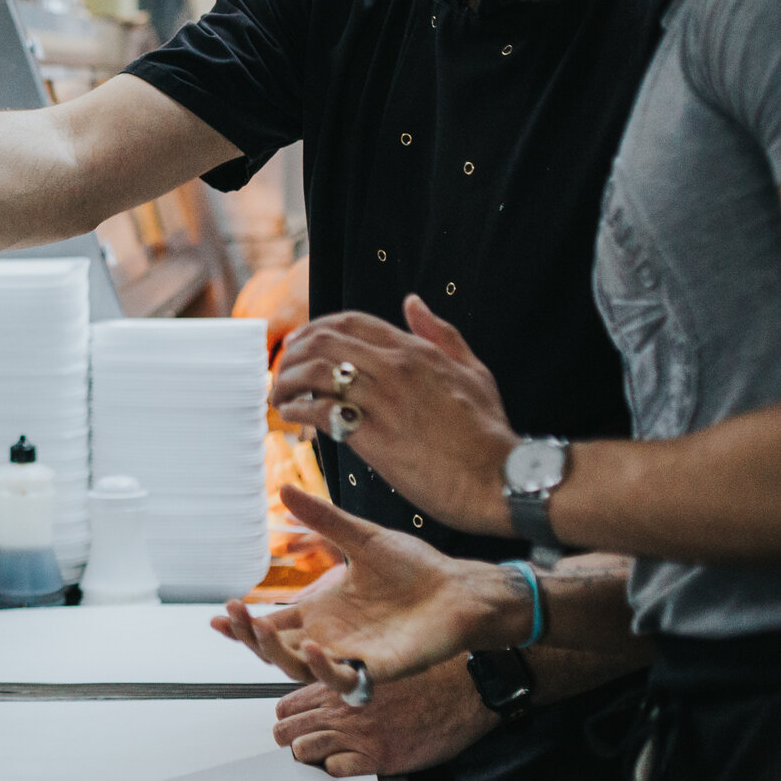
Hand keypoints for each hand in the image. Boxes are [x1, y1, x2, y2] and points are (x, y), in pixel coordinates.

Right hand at [212, 488, 532, 690]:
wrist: (461, 589)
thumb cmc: (417, 568)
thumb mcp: (361, 537)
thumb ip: (323, 519)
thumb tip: (283, 488)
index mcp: (323, 610)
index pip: (272, 623)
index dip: (243, 624)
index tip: (219, 615)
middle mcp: (331, 636)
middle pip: (275, 650)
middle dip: (248, 637)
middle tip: (233, 615)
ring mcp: (352, 654)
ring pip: (299, 669)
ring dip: (274, 654)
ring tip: (260, 628)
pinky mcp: (378, 668)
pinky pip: (343, 678)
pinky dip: (323, 667)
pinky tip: (311, 646)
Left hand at [269, 661, 496, 777]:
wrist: (462, 692)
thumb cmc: (424, 681)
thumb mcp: (374, 673)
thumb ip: (344, 685)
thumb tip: (324, 701)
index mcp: (338, 685)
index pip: (286, 706)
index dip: (288, 720)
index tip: (294, 727)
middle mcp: (341, 708)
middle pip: (285, 730)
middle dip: (288, 741)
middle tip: (300, 748)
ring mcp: (358, 733)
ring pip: (302, 750)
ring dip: (307, 758)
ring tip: (319, 760)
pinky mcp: (378, 756)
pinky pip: (336, 769)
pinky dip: (335, 772)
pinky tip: (346, 766)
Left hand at [270, 295, 519, 535]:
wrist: (501, 478)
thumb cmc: (488, 431)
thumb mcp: (472, 371)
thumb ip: (441, 335)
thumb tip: (413, 302)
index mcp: (415, 351)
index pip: (350, 321)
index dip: (315, 328)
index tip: (300, 344)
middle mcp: (395, 368)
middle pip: (322, 341)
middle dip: (292, 353)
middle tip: (282, 371)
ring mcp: (383, 400)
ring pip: (314, 373)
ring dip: (286, 382)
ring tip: (279, 396)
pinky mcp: (373, 436)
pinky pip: (319, 412)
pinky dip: (296, 410)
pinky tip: (291, 418)